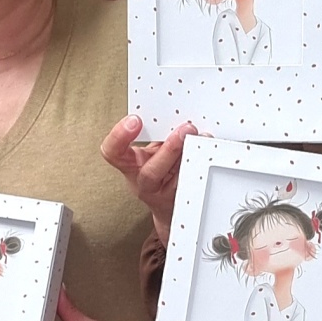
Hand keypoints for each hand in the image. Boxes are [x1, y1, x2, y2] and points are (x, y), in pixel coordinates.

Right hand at [102, 115, 195, 244]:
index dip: (120, 137)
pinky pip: (192, 182)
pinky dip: (201, 165)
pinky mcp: (182, 199)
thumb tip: (175, 116)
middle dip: (169, 150)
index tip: (135, 121)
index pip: (113, 152)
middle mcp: (143, 182)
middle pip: (150, 173)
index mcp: (130, 165)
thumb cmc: (157, 171)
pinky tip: (208, 151)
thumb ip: (156, 136)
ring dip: (191, 158)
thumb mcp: (149, 151)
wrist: (167, 204)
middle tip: (185, 130)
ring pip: (176, 181)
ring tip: (202, 139)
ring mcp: (163, 195)